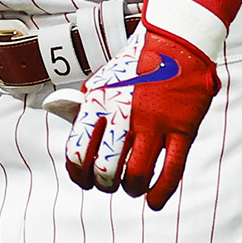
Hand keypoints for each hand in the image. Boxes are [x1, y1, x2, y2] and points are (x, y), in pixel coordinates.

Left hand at [52, 9, 218, 209]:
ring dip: (131, 188)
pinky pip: (171, 171)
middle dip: (106, 184)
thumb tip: (59, 119)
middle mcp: (124, 114)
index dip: (78, 174)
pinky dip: (160, 193)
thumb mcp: (102, 80)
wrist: (176, 41)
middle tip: (111, 182)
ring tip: (132, 186)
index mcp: (98, 101)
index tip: (84, 179)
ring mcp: (155, 123)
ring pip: (136, 176)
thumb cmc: (137, 64)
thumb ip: (84, 105)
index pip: (78, 151)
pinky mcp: (182, 129)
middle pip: (106, 170)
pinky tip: (154, 201)